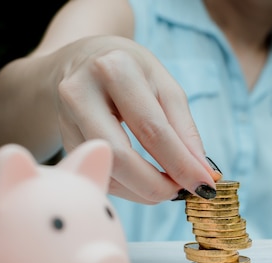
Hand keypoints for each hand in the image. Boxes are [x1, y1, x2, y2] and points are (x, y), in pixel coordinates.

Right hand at [47, 35, 216, 202]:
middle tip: (183, 192)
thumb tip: (202, 173)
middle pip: (122, 158)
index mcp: (115, 70)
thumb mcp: (165, 87)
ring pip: (110, 173)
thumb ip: (185, 130)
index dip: (181, 164)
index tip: (205, 186)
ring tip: (169, 185)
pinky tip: (144, 179)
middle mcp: (81, 93)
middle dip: (158, 186)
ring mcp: (66, 121)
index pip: (152, 130)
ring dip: (145, 191)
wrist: (80, 61)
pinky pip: (103, 178)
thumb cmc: (131, 72)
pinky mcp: (66, 144)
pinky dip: (130, 188)